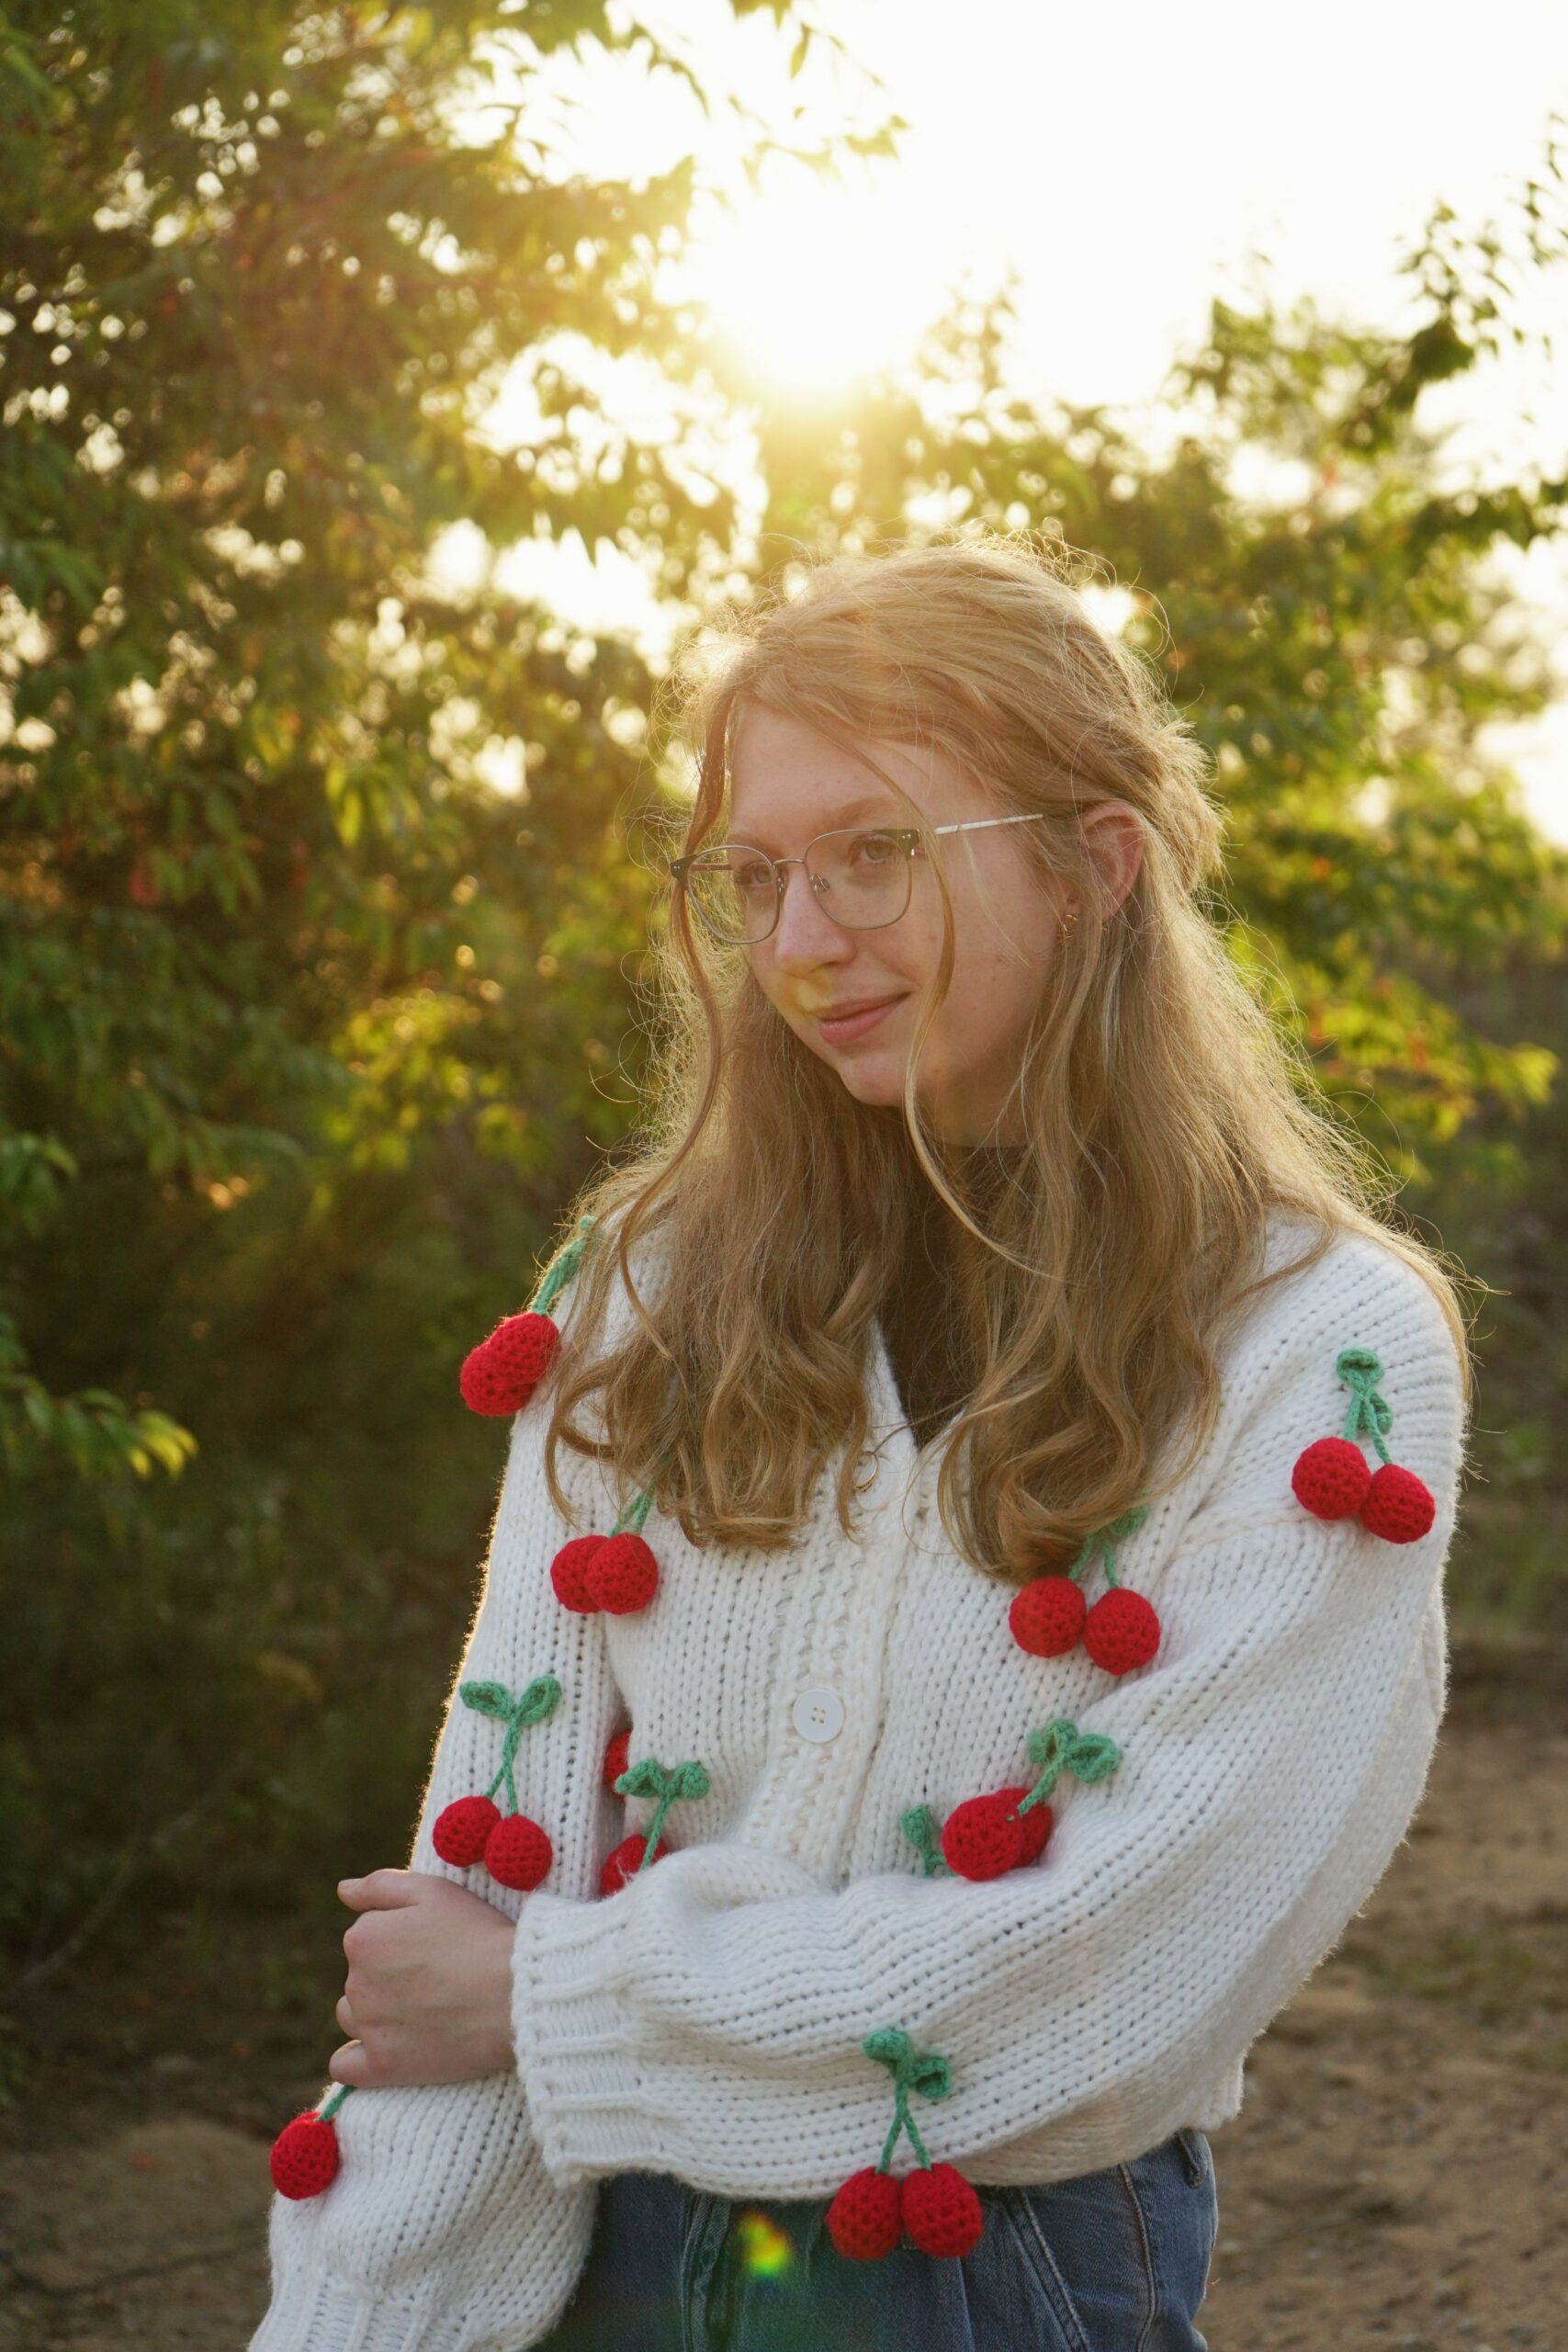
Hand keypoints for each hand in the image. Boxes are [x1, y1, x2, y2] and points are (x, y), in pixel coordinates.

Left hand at [327, 1869, 517, 2088]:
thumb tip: (343, 1890)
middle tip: (435, 1976)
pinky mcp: (382, 2067)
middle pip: (359, 1976)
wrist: (513, 1993)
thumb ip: (380, 1885)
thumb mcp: (434, 1890)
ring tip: (421, 2010)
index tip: (432, 1945)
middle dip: (387, 1975)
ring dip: (375, 2013)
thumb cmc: (478, 1935)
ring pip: (353, 2016)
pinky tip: (379, 2052)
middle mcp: (356, 1983)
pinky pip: (345, 2067)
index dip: (401, 1938)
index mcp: (363, 1938)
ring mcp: (368, 2028)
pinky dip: (355, 2060)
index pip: (366, 1935)